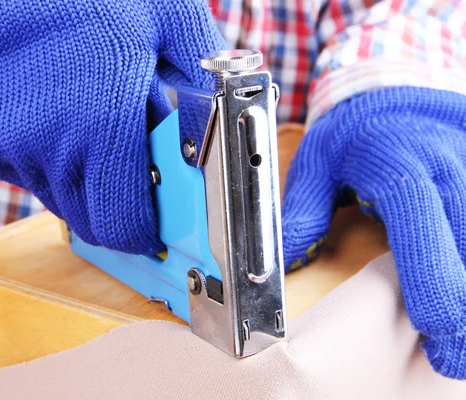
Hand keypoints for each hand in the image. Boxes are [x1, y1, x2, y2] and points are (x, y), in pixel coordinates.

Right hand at [0, 0, 224, 254]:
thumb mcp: (174, 24)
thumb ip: (205, 90)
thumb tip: (219, 147)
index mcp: (100, 124)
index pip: (122, 226)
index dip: (144, 231)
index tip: (155, 220)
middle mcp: (46, 147)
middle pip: (90, 219)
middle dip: (117, 202)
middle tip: (130, 160)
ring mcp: (5, 146)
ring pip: (59, 198)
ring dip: (83, 178)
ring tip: (94, 123)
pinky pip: (28, 174)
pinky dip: (49, 160)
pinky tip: (59, 117)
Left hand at [282, 87, 465, 378]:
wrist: (398, 92)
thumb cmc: (354, 130)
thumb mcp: (316, 160)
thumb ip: (302, 210)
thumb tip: (283, 263)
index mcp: (398, 164)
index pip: (422, 227)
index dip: (434, 283)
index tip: (435, 331)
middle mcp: (447, 169)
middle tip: (450, 355)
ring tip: (458, 334)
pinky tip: (456, 290)